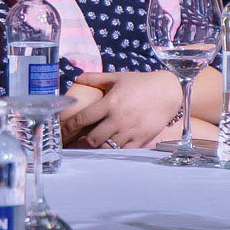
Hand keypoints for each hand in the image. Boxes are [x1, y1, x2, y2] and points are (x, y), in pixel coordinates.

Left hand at [63, 71, 182, 148]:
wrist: (168, 92)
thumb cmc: (141, 83)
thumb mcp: (117, 77)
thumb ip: (96, 78)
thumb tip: (77, 77)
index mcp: (110, 103)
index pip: (83, 119)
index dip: (69, 127)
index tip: (61, 132)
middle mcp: (118, 119)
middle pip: (93, 138)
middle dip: (81, 143)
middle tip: (72, 145)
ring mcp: (130, 131)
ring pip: (107, 148)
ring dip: (96, 149)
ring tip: (88, 150)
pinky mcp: (141, 139)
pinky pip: (123, 152)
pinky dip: (114, 152)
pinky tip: (108, 151)